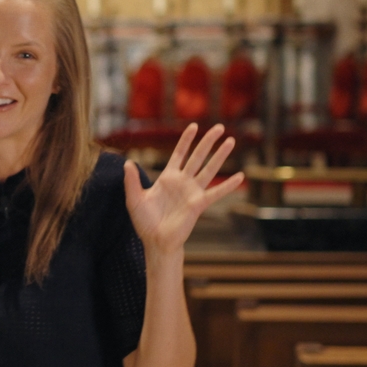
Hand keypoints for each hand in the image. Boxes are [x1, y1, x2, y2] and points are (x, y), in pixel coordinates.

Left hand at [124, 123, 245, 254]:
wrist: (156, 241)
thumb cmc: (144, 222)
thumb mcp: (134, 199)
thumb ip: (131, 181)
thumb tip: (127, 163)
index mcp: (168, 177)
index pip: (179, 153)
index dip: (186, 140)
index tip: (194, 126)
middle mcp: (183, 181)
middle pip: (198, 156)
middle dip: (208, 141)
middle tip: (220, 127)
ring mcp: (193, 191)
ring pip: (210, 169)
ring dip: (221, 155)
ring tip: (231, 141)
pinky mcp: (199, 203)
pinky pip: (216, 192)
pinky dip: (228, 185)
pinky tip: (240, 176)